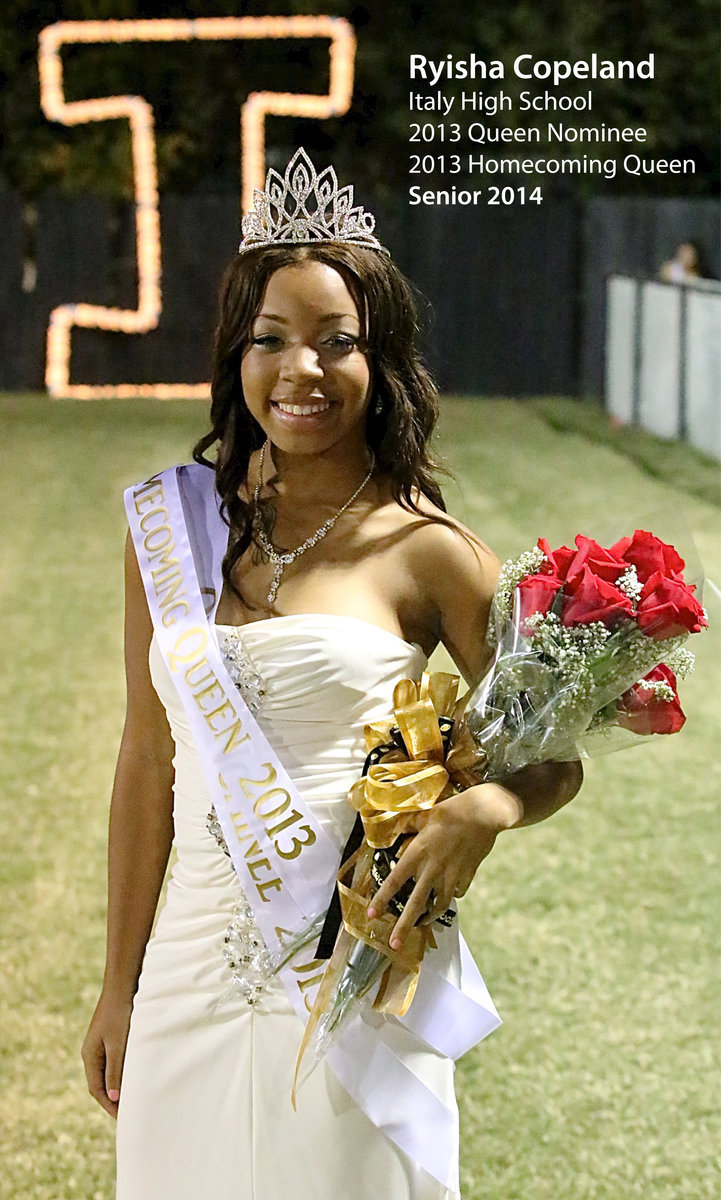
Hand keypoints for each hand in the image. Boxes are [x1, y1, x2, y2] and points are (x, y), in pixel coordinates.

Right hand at [81, 991, 133, 1117]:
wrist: (123, 984)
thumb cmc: (121, 1013)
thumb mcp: (119, 1044)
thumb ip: (116, 1071)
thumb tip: (114, 1099)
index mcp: (90, 1057)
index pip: (97, 1090)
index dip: (110, 1106)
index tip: (125, 1119)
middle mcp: (92, 1052)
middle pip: (101, 1084)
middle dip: (114, 1100)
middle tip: (130, 1113)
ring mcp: (101, 1044)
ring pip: (109, 1072)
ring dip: (119, 1086)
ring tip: (134, 1099)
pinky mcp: (111, 1037)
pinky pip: (115, 1061)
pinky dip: (123, 1072)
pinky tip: (136, 1075)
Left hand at [367, 783, 521, 948]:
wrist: (485, 812)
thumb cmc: (452, 810)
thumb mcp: (425, 815)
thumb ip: (410, 826)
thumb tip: (396, 829)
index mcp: (418, 852)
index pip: (395, 880)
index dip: (383, 898)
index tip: (372, 913)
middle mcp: (433, 867)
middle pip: (416, 903)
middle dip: (404, 926)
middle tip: (394, 945)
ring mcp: (451, 874)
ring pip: (439, 904)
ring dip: (429, 916)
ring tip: (422, 923)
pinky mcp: (467, 875)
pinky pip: (457, 893)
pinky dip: (451, 896)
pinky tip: (449, 894)